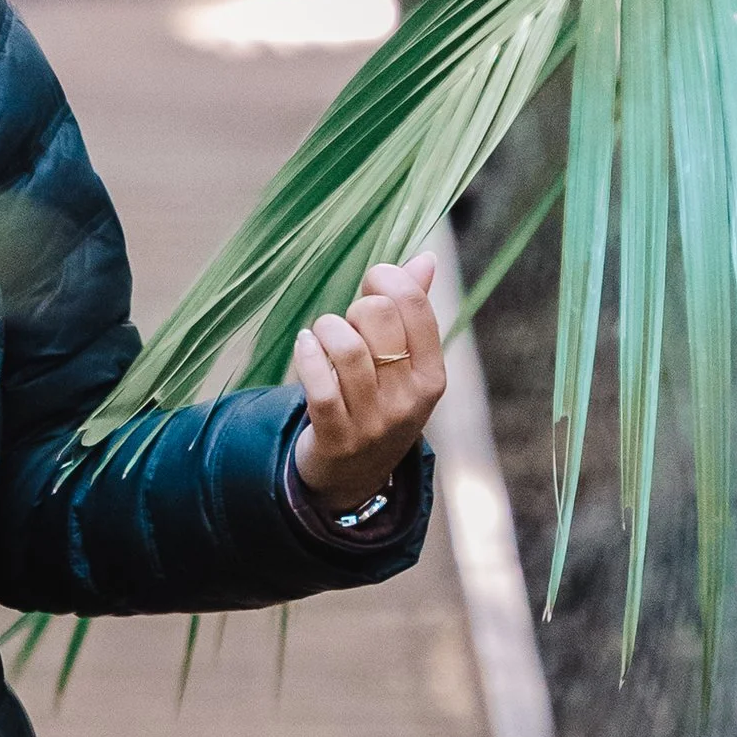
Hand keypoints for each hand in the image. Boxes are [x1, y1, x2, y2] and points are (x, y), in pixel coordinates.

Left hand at [290, 254, 445, 516]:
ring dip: (325, 329)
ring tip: (321, 335)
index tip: (372, 280)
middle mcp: (409, 400)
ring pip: (346, 348)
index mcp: (432, 376)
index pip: (415, 306)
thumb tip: (426, 258)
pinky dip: (306, 355)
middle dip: (356, 308)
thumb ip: (413, 312)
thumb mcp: (404, 366)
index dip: (388, 277)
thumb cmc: (377, 404)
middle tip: (348, 324)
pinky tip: (304, 346)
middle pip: (377, 317)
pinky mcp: (337, 437)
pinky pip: (319, 385)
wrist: (351, 478)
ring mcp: (374, 422)